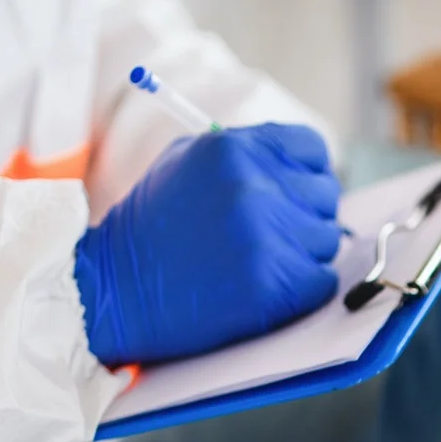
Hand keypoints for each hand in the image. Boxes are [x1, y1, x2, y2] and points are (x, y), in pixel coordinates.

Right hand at [74, 123, 341, 365]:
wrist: (114, 292)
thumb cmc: (151, 229)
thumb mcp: (186, 164)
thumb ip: (245, 154)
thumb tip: (300, 165)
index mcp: (233, 149)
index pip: (312, 150)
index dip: (308, 174)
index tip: (296, 194)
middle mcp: (254, 186)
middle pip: (325, 197)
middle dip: (304, 218)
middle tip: (268, 237)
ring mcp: (265, 237)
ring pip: (326, 242)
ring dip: (302, 255)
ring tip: (255, 263)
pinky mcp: (273, 285)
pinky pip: (322, 283)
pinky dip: (302, 290)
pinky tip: (262, 288)